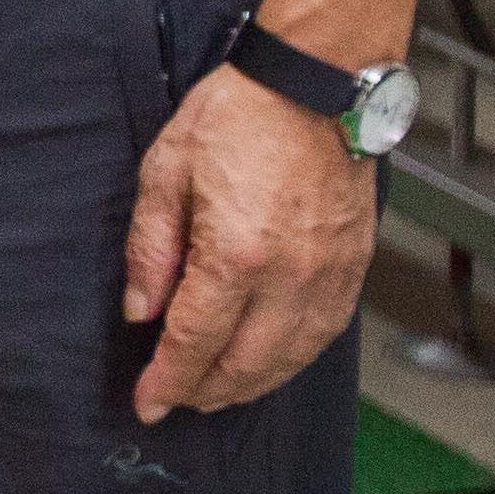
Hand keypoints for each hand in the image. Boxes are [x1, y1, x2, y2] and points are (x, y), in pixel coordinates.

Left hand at [125, 64, 382, 418]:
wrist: (312, 88)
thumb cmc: (237, 118)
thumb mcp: (165, 173)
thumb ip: (150, 249)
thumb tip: (140, 308)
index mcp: (236, 255)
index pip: (194, 341)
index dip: (168, 381)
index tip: (148, 405)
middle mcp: (290, 277)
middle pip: (246, 364)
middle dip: (206, 392)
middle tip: (176, 400)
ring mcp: (329, 276)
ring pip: (290, 359)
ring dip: (251, 385)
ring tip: (216, 391)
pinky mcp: (354, 269)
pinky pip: (323, 335)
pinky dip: (292, 360)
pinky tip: (269, 362)